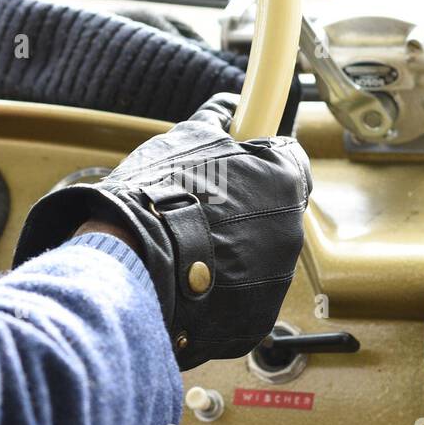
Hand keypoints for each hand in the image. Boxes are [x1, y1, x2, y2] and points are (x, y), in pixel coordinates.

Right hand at [14, 93, 311, 369]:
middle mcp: (290, 230)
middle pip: (272, 209)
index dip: (256, 157)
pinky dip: (221, 286)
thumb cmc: (158, 200)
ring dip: (231, 247)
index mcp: (282, 179)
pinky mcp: (254, 318)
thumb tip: (228, 105)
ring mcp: (275, 279)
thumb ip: (216, 118)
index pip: (286, 158)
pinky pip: (241, 293)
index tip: (237, 159)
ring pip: (257, 253)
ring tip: (185, 242)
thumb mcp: (184, 139)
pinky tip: (188, 275)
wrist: (133, 267)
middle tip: (198, 204)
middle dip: (243, 205)